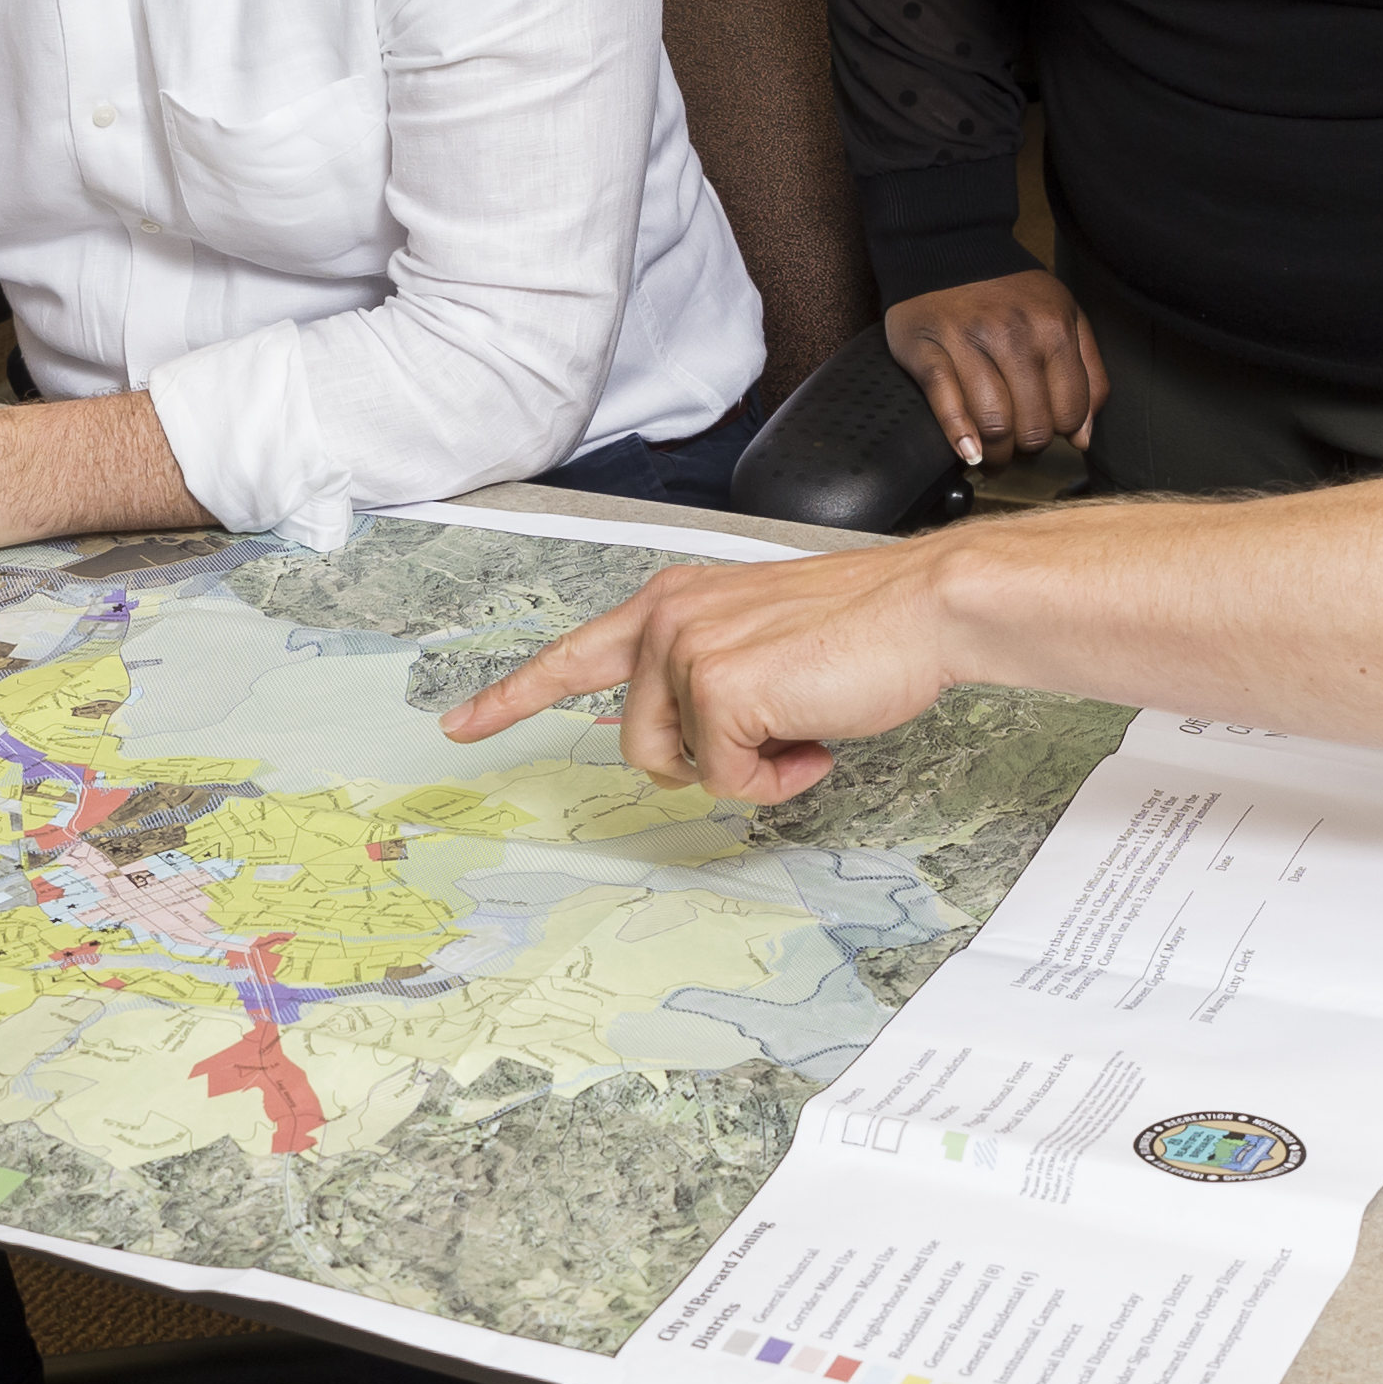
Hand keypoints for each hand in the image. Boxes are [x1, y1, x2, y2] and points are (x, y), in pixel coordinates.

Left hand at [439, 534, 971, 807]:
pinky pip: (727, 781)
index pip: (571, 656)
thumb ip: (703, 678)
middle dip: (704, 761)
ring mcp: (685, 651)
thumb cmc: (858, 629)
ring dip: (744, 769)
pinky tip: (812, 737)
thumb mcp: (757, 640)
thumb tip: (687, 749)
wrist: (922, 608)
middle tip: (773, 736)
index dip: (512, 697)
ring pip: (676, 766)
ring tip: (798, 728)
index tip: (460, 725)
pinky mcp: (718, 688)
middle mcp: (664, 618)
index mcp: (669, 602)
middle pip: (636, 743)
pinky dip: (776, 780)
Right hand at [881, 270, 1100, 471]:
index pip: (1070, 411)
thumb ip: (1087, 373)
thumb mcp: (1064, 315)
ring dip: (996, 454)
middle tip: (1016, 445)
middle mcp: (1013, 335)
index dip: (1061, 431)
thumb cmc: (1007, 290)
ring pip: (993, 423)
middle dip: (1027, 448)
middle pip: (1032, 425)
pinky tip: (968, 451)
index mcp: (1052, 328)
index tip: (1047, 429)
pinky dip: (959, 436)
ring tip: (992, 455)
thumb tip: (1083, 436)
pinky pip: (947, 404)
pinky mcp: (928, 350)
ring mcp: (968, 343)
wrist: (945, 248)